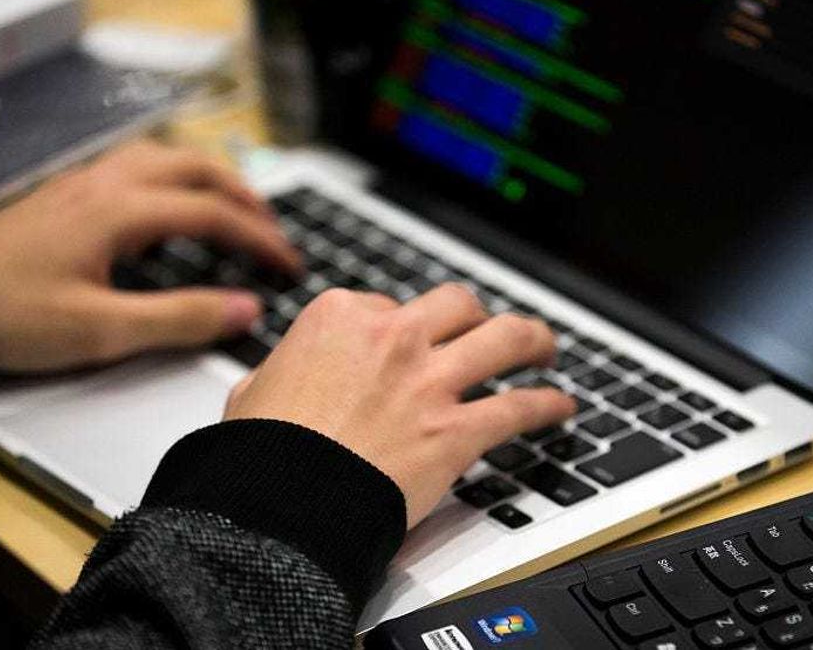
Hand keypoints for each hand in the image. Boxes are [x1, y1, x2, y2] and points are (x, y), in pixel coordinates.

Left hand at [0, 140, 300, 372]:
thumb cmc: (6, 314)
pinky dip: (175, 178)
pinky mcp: (65, 195)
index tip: (289, 263)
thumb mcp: (101, 331)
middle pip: (195, 168)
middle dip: (244, 196)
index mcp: (121, 211)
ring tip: (233, 206)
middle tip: (273, 228)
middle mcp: (105, 185)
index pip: (213, 213)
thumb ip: (180, 319)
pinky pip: (136, 167)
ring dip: (209, 179)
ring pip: (165, 159)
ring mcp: (83, 184)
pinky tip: (170, 206)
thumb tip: (244, 310)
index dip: (260, 238)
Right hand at [224, 284, 575, 526]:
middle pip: (457, 305)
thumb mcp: (252, 392)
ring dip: (533, 340)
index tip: (409, 347)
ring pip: (505, 337)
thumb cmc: (261, 457)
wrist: (279, 507)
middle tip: (485, 329)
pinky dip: (547, 406)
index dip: (403, 328)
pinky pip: (519, 407)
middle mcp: (392, 339)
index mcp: (339, 317)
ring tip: (545, 348)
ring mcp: (429, 382)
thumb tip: (283, 376)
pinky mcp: (456, 430)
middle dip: (475, 317)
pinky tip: (561, 407)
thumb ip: (281, 371)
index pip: (390, 306)